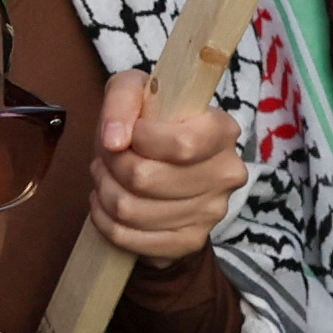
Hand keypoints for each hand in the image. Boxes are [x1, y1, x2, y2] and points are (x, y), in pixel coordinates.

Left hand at [86, 69, 244, 274]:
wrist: (164, 167)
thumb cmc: (150, 125)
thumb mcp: (135, 91)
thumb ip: (123, 99)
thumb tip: (115, 140)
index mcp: (223, 130)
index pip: (182, 144)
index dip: (141, 140)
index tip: (131, 133)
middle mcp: (226, 172)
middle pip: (146, 178)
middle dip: (112, 165)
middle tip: (107, 157)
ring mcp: (212, 211)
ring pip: (131, 209)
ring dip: (105, 191)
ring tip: (106, 177)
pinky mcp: (191, 240)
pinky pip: (130, 238)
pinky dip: (106, 221)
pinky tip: (107, 205)